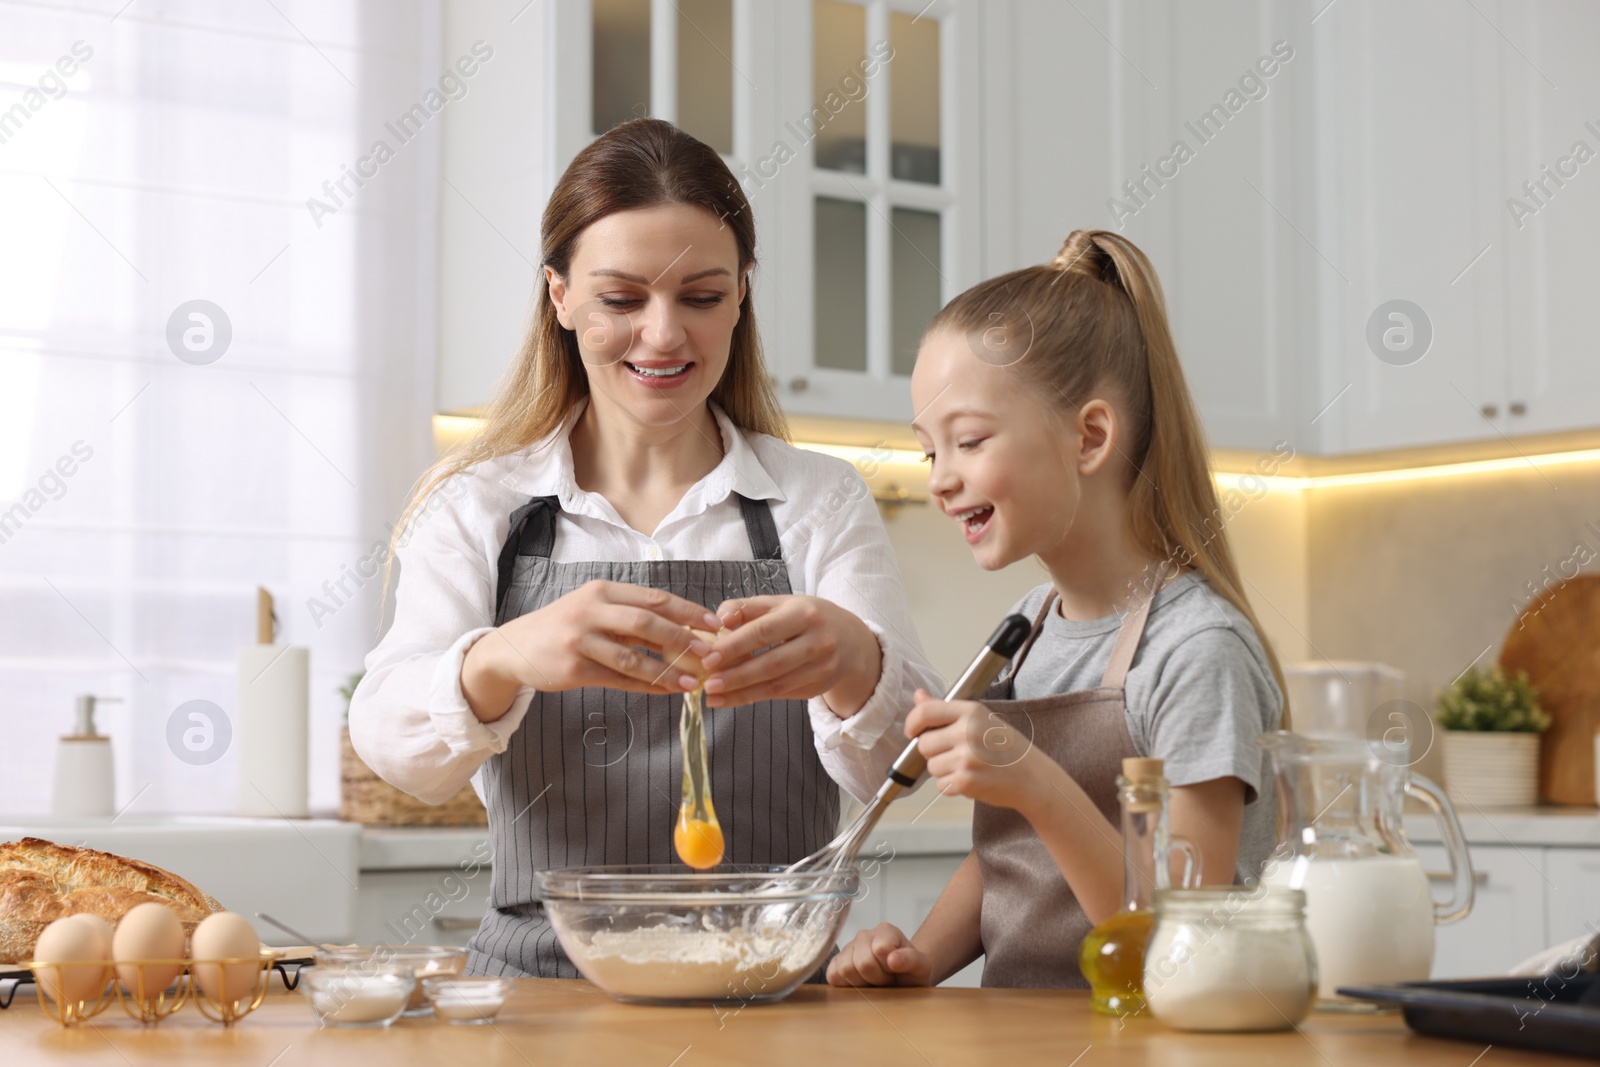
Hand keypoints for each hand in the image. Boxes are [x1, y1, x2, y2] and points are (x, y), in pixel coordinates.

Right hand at [476, 579, 722, 695]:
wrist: (514, 648)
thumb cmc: (564, 626)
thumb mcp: (594, 609)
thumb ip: (631, 616)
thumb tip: (682, 630)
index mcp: (603, 591)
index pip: (654, 598)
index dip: (688, 611)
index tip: (715, 623)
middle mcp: (591, 611)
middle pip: (646, 623)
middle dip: (682, 639)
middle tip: (709, 654)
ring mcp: (580, 640)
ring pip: (632, 657)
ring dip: (666, 671)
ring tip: (692, 682)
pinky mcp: (573, 669)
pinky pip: (617, 680)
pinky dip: (645, 687)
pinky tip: (665, 692)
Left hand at [698, 595, 881, 714]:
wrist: (852, 641)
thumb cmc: (807, 618)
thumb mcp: (782, 604)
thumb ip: (748, 608)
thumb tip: (719, 619)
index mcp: (804, 614)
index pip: (764, 631)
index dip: (735, 646)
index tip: (708, 657)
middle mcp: (817, 641)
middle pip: (772, 663)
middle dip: (737, 675)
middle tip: (707, 683)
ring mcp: (821, 667)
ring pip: (776, 685)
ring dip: (741, 692)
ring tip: (712, 696)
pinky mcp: (818, 687)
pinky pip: (782, 695)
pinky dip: (753, 698)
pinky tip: (730, 700)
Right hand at [826, 923, 933, 987]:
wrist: (902, 978)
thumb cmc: (911, 972)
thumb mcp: (921, 967)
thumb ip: (911, 960)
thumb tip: (893, 959)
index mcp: (885, 931)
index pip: (880, 949)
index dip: (889, 968)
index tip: (896, 971)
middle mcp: (864, 935)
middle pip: (862, 963)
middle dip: (877, 978)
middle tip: (886, 980)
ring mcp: (848, 948)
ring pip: (846, 969)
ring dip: (862, 983)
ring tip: (874, 981)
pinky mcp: (836, 962)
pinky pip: (833, 975)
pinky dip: (846, 985)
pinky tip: (861, 983)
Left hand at [906, 688, 1046, 812]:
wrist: (1033, 777)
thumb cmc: (1006, 747)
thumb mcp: (980, 719)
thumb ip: (944, 709)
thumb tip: (918, 695)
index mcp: (970, 711)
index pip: (925, 712)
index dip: (912, 723)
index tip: (912, 732)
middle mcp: (968, 732)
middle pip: (924, 744)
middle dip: (934, 752)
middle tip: (956, 753)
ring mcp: (967, 757)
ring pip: (932, 767)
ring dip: (944, 770)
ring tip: (968, 766)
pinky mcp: (966, 781)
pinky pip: (941, 785)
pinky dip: (952, 785)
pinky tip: (972, 778)